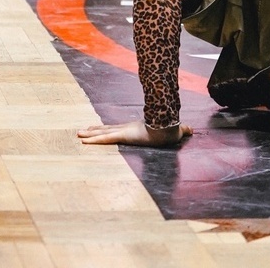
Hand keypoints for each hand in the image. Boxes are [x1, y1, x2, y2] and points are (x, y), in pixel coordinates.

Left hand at [77, 119, 192, 146]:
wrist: (168, 129)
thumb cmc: (171, 130)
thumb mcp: (176, 132)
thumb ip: (181, 130)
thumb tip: (192, 130)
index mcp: (137, 129)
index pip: (119, 129)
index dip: (108, 129)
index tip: (99, 128)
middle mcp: (127, 129)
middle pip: (107, 129)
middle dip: (94, 130)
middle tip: (81, 131)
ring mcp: (124, 131)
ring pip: (103, 133)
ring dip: (90, 134)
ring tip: (77, 134)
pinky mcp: (123, 135)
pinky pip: (105, 138)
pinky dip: (94, 139)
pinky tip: (84, 140)